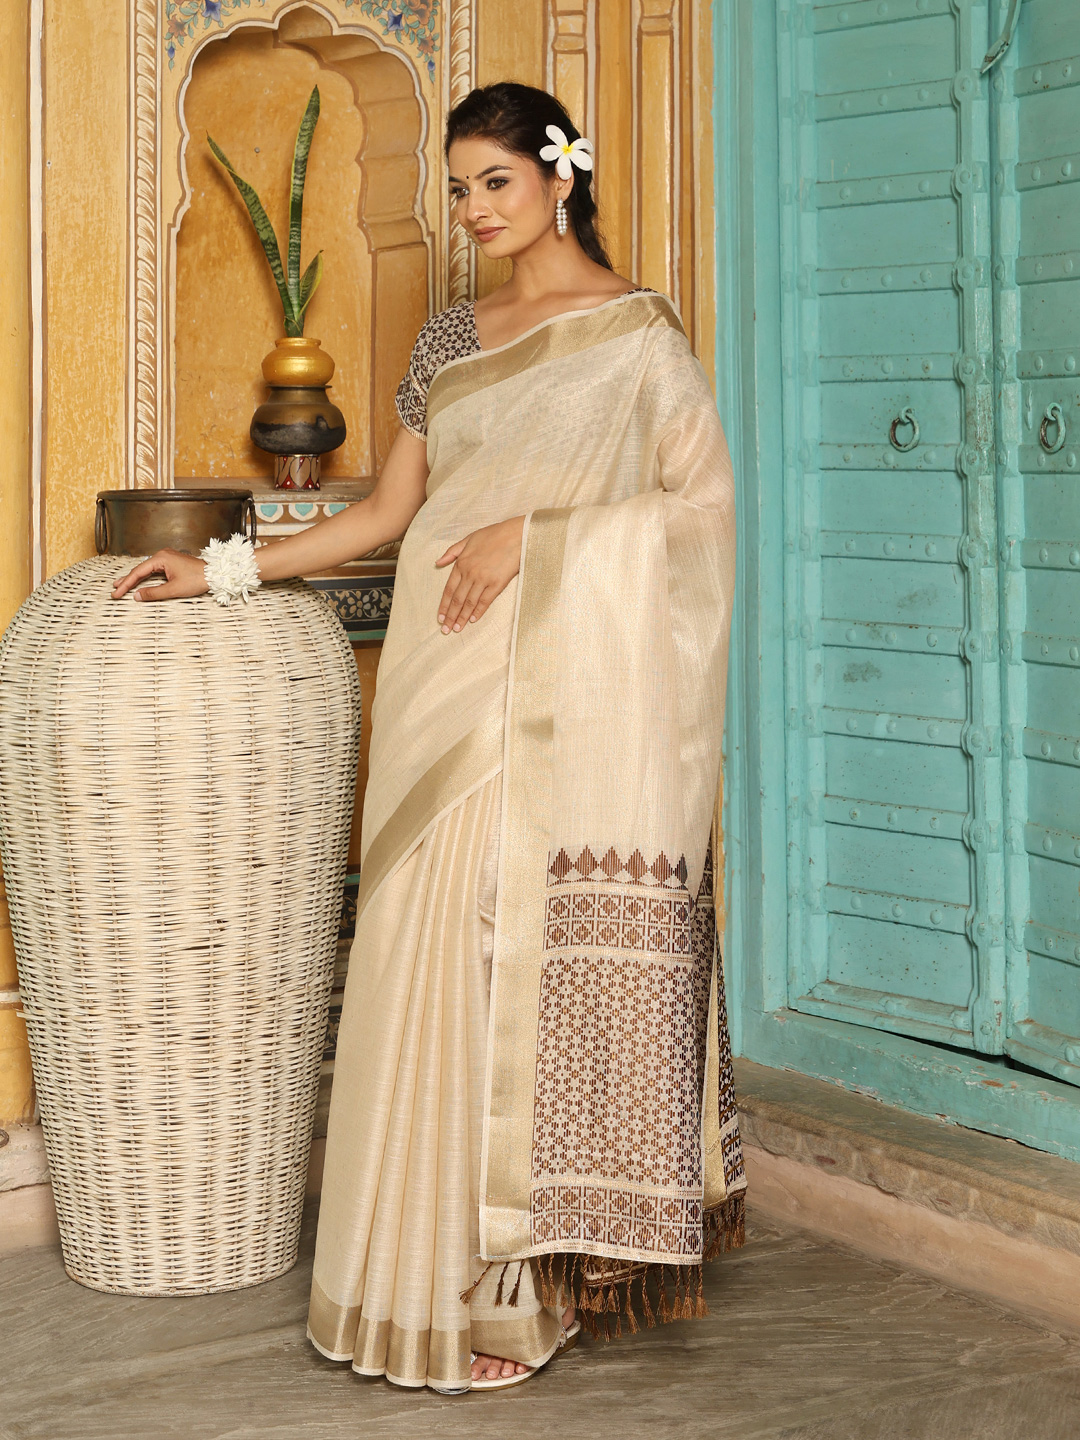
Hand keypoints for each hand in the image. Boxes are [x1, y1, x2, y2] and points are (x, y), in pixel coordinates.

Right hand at [111, 549, 209, 601]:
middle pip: (140, 569)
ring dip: (135, 578)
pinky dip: (146, 577)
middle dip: (127, 580)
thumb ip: (154, 593)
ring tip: (122, 586)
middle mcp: (163, 555)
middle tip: (115, 590)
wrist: (215, 574)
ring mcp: (167, 558)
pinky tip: (139, 582)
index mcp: (161, 558)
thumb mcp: (174, 589)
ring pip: (147, 569)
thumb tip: (137, 596)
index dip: (126, 584)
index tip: (117, 593)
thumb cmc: (197, 579)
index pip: (138, 572)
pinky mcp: (172, 562)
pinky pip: (154, 570)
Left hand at [434, 516, 524, 632]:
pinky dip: (478, 612)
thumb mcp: (469, 539)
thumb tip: (437, 563)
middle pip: (457, 599)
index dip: (444, 605)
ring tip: (457, 629)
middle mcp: (470, 573)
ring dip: (462, 618)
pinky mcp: (497, 583)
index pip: (449, 589)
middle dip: (450, 616)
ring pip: (469, 603)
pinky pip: (485, 601)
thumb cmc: (494, 534)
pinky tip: (472, 620)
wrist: (516, 535)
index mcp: (461, 563)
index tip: (440, 617)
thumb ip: (451, 552)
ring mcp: (483, 579)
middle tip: (445, 630)